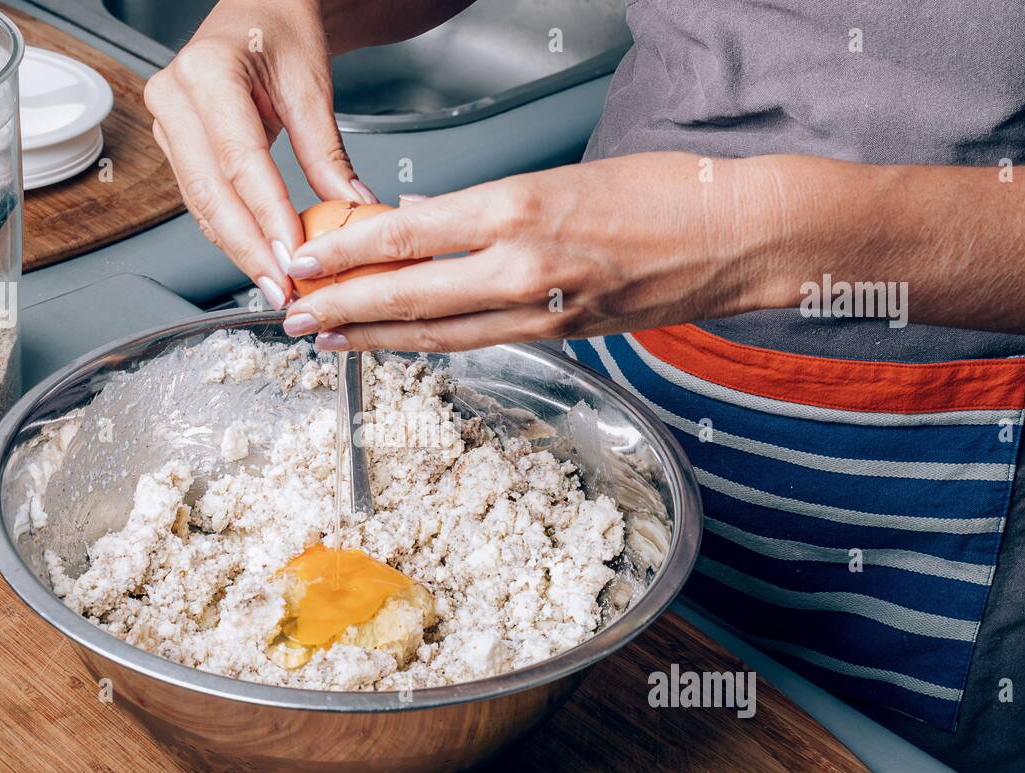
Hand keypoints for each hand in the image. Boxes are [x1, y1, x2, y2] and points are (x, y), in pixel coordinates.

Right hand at [143, 0, 376, 308]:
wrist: (259, 12)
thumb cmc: (281, 32)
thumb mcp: (311, 85)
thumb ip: (327, 151)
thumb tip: (351, 206)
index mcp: (207, 73)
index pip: (240, 161)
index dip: (266, 217)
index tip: (293, 257)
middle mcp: (175, 99)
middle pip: (211, 194)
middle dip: (250, 250)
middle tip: (283, 289)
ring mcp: (168, 125)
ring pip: (202, 206)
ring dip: (240, 251)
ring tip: (276, 285)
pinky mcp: (176, 147)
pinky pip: (202, 202)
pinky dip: (232, 235)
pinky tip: (259, 260)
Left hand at [281, 153, 782, 350]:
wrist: (733, 235)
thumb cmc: (659, 193)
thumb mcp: (559, 177)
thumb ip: (484, 208)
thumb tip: (419, 225)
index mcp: (517, 206)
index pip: (407, 232)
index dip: (346, 252)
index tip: (305, 258)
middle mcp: (521, 264)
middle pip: (407, 293)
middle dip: (341, 307)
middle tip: (291, 316)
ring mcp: (540, 308)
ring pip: (436, 330)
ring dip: (374, 337)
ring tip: (329, 339)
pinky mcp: (560, 336)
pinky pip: (478, 342)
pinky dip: (430, 344)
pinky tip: (398, 343)